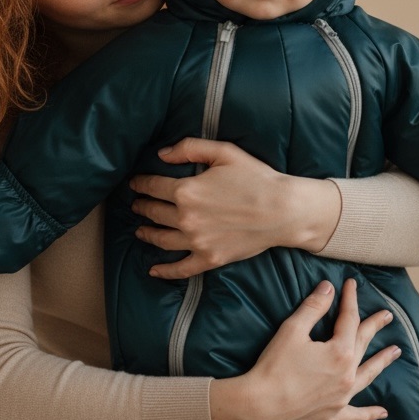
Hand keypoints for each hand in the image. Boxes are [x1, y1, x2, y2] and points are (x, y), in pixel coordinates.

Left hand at [129, 137, 341, 278]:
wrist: (283, 210)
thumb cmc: (256, 177)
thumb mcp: (224, 152)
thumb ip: (189, 148)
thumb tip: (161, 154)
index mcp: (186, 191)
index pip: (153, 187)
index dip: (141, 184)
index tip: (135, 183)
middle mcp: (186, 218)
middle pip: (153, 213)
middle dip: (142, 207)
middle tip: (136, 204)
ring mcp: (197, 242)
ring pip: (161, 240)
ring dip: (146, 234)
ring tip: (140, 230)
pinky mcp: (210, 259)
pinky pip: (181, 269)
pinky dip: (164, 271)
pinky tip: (153, 270)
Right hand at [209, 278, 399, 419]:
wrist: (261, 406)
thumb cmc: (274, 366)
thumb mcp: (292, 330)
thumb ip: (313, 308)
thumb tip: (329, 288)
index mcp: (340, 352)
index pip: (349, 319)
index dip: (350, 299)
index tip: (351, 284)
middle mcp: (347, 375)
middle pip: (363, 344)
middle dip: (374, 326)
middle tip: (387, 316)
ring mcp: (343, 397)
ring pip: (368, 375)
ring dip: (382, 362)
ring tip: (396, 351)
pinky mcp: (333, 415)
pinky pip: (357, 414)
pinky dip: (370, 413)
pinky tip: (383, 412)